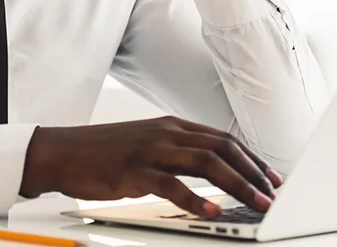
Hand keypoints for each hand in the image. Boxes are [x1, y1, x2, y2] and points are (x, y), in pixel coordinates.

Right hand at [19, 116, 282, 217]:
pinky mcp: (134, 170)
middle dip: (253, 172)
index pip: (223, 138)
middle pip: (222, 148)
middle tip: (273, 194)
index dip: (251, 158)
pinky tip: (212, 211)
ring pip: (206, 163)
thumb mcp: (146, 142)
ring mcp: (151, 150)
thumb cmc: (104, 152)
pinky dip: (196, 199)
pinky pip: (172, 185)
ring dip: (237, 185)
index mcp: (172, 125)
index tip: (270, 177)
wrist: (63, 151)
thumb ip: (176, 152)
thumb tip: (210, 171)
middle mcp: (167, 133)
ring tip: (255, 204)